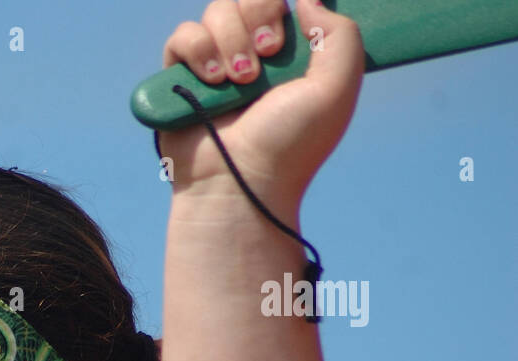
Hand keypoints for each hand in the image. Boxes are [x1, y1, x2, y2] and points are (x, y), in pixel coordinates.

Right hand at [158, 0, 363, 207]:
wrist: (239, 182)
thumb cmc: (290, 145)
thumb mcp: (337, 87)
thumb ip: (339, 33)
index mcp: (292, 54)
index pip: (282, 0)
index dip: (281, 5)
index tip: (287, 35)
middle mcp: (253, 54)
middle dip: (259, 15)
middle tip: (266, 54)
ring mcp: (215, 65)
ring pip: (217, 10)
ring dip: (230, 39)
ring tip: (239, 79)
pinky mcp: (181, 80)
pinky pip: (183, 36)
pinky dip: (197, 50)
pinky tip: (212, 81)